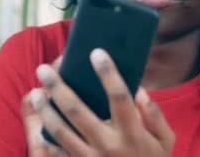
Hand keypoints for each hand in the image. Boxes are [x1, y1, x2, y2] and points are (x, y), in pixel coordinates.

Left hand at [22, 49, 174, 156]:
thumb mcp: (165, 142)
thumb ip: (154, 115)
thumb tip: (138, 90)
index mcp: (132, 133)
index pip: (119, 97)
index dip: (108, 73)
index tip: (96, 52)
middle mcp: (108, 145)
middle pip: (77, 111)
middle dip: (58, 87)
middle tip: (43, 68)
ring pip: (60, 131)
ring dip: (45, 110)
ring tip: (35, 92)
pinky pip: (57, 153)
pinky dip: (44, 138)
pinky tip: (37, 122)